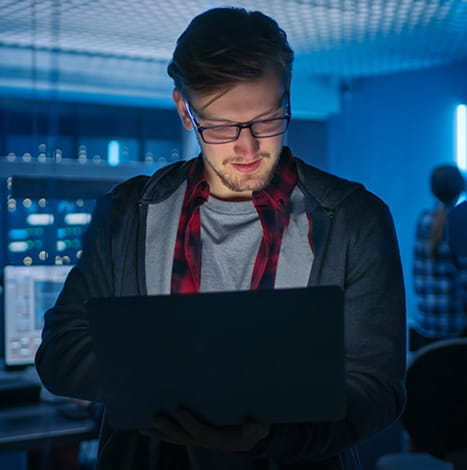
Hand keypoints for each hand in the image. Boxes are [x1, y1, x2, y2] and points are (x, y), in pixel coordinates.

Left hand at [140, 409, 269, 451]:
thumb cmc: (254, 429)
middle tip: (155, 418)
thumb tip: (253, 426)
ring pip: (176, 439)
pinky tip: (149, 428)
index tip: (179, 410)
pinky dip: (162, 433)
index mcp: (219, 439)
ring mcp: (198, 440)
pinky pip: (176, 437)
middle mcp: (205, 442)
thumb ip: (256, 429)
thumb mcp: (259, 429)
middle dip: (169, 429)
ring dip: (160, 434)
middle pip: (183, 438)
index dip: (190, 423)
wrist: (250, 437)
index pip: (202, 432)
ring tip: (143, 426)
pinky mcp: (194, 436)